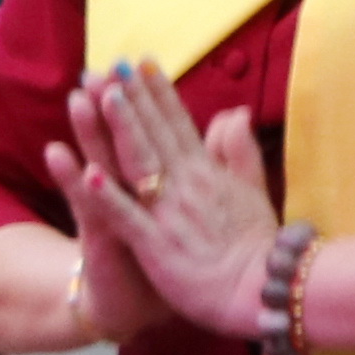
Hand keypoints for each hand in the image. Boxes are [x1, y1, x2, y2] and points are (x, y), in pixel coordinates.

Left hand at [53, 58, 281, 344]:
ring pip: (142, 164)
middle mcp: (187, 187)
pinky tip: (90, 173)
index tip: (140, 61)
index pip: (179, 125)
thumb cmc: (257, 246)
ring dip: (122, 130)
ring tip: (104, 97)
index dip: (159, 93)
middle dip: (133, 99)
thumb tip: (235, 113)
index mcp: (206, 174)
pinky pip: (129, 219)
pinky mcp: (157, 246)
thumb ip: (239, 151)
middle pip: (155, 134)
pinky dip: (110, 197)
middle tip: (109, 65)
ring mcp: (170, 214)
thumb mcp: (253, 192)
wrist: (265, 293)